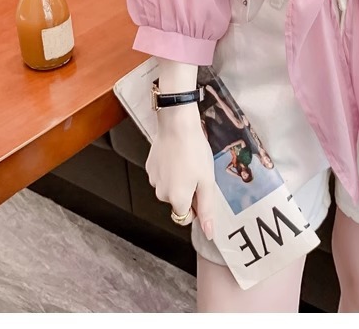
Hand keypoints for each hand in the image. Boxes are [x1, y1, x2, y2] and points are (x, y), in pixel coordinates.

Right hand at [145, 105, 219, 240]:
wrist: (177, 125)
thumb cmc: (194, 151)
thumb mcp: (207, 181)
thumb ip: (207, 209)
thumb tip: (209, 233)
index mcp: (177, 200)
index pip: (185, 217)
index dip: (196, 206)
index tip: (202, 190)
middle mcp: (161, 194)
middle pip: (177, 202)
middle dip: (187, 191)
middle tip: (197, 172)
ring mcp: (153, 180)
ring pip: (169, 188)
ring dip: (178, 179)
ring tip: (187, 161)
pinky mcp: (150, 167)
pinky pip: (162, 175)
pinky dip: (170, 169)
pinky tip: (177, 156)